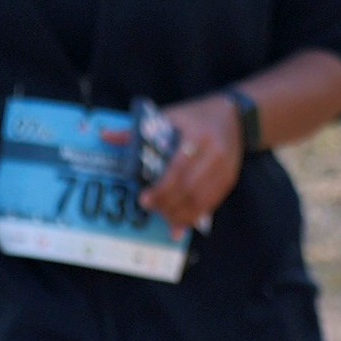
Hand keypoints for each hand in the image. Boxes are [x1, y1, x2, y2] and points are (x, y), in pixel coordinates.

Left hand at [140, 98, 242, 229]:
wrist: (235, 116)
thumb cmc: (196, 116)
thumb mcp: (168, 116)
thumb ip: (137, 131)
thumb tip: (105, 136)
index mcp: (198, 136)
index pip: (178, 168)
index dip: (162, 188)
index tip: (144, 200)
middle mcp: (215, 153)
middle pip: (190, 188)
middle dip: (169, 204)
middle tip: (151, 209)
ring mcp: (226, 168)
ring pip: (202, 200)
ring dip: (182, 214)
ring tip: (165, 219)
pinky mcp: (230, 179)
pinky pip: (212, 203)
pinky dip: (195, 216)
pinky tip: (181, 224)